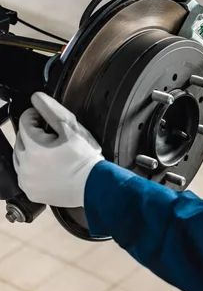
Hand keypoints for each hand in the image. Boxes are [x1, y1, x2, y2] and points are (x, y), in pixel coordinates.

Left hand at [13, 92, 103, 207]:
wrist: (94, 185)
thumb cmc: (86, 158)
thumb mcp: (72, 129)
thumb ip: (52, 111)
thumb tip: (36, 98)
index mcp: (34, 146)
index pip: (25, 121)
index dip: (36, 116)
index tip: (47, 120)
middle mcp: (25, 164)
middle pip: (20, 139)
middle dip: (33, 134)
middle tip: (53, 137)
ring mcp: (27, 180)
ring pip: (20, 157)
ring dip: (31, 151)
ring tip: (50, 152)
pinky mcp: (31, 191)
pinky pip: (24, 175)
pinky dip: (32, 169)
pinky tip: (48, 167)